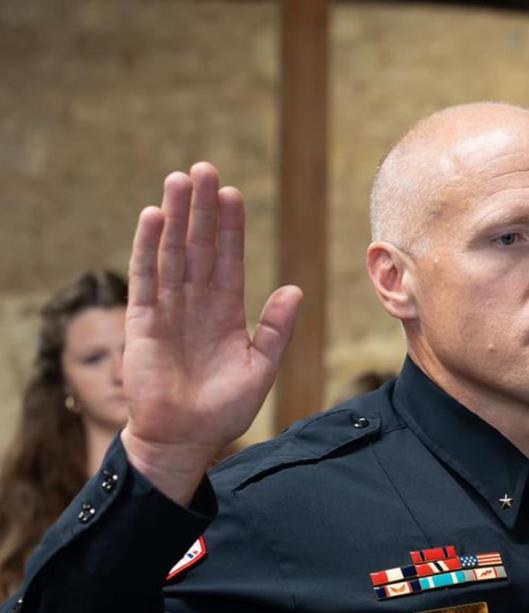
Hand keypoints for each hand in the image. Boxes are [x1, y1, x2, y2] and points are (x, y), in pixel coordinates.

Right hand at [122, 163, 299, 505]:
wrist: (185, 438)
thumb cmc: (223, 409)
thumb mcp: (261, 368)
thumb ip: (277, 329)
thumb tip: (295, 289)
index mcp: (226, 312)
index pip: (229, 259)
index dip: (231, 227)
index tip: (232, 194)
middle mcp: (197, 303)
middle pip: (199, 246)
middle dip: (202, 209)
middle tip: (204, 168)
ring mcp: (168, 308)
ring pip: (173, 252)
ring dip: (177, 217)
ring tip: (179, 180)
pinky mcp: (143, 320)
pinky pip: (146, 276)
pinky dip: (148, 247)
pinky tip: (154, 217)